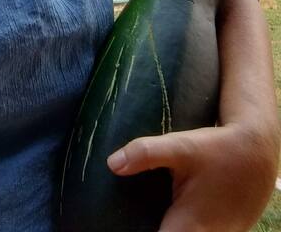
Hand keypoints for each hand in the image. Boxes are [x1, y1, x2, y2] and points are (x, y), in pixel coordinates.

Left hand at [107, 122, 277, 231]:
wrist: (258, 152)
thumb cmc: (218, 150)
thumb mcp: (181, 146)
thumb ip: (146, 154)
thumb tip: (112, 164)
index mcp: (188, 227)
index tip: (120, 224)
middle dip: (149, 226)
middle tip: (131, 214)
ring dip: (167, 225)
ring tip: (149, 211)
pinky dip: (182, 225)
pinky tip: (170, 209)